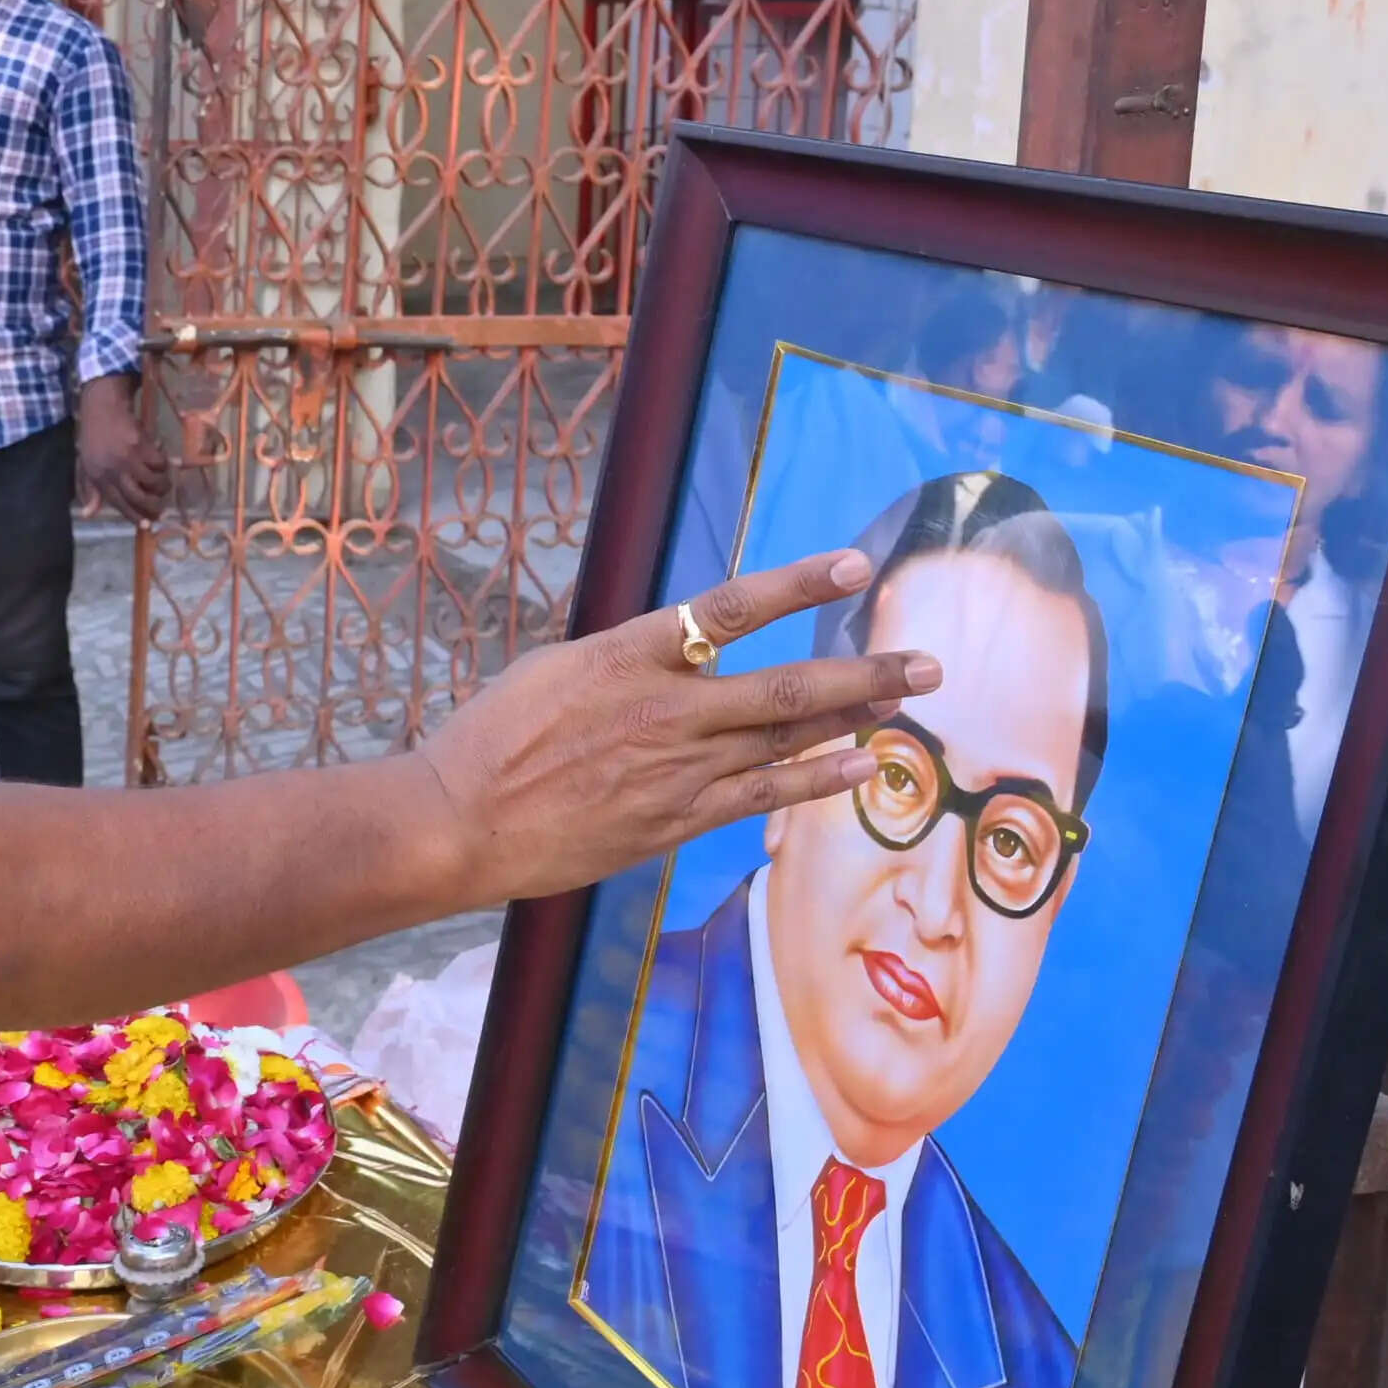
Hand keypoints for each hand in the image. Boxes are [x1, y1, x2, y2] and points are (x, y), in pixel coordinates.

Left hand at [74, 374, 168, 520]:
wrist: (102, 408)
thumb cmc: (94, 437)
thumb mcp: (86, 465)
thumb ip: (90, 490)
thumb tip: (89, 514)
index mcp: (98, 477)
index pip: (118, 503)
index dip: (134, 516)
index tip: (147, 525)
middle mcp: (113, 470)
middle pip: (138, 497)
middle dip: (153, 506)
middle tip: (161, 509)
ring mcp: (127, 458)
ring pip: (152, 481)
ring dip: (162, 486)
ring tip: (163, 486)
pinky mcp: (141, 445)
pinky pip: (159, 464)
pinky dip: (163, 467)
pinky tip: (161, 464)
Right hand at [415, 548, 940, 910]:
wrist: (460, 822)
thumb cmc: (493, 739)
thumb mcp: (553, 669)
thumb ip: (625, 657)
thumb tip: (672, 648)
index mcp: (627, 655)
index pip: (728, 607)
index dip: (795, 583)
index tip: (851, 566)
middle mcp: (665, 708)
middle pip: (786, 684)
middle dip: (863, 672)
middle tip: (927, 663)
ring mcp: (676, 769)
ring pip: (785, 740)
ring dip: (853, 721)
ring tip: (906, 703)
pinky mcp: (674, 821)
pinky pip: (762, 797)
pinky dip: (815, 781)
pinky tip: (859, 769)